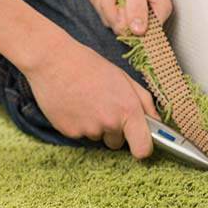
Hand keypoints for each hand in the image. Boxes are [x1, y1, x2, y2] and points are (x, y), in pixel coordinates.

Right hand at [23, 36, 161, 157]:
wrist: (52, 59)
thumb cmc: (88, 64)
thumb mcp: (122, 77)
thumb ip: (143, 102)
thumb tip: (156, 122)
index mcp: (127, 108)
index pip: (144, 148)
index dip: (142, 147)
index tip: (138, 142)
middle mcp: (109, 123)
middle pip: (117, 143)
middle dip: (113, 129)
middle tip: (102, 103)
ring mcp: (88, 129)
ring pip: (97, 137)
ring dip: (93, 124)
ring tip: (84, 99)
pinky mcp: (69, 132)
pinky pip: (79, 134)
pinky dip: (76, 123)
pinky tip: (72, 103)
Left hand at [85, 0, 172, 35]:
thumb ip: (136, 7)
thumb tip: (139, 31)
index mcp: (158, 9)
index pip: (140, 34)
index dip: (124, 22)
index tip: (119, 4)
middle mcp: (145, 11)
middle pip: (119, 26)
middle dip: (107, 4)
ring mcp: (129, 7)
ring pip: (106, 16)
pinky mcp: (115, 1)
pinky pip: (98, 6)